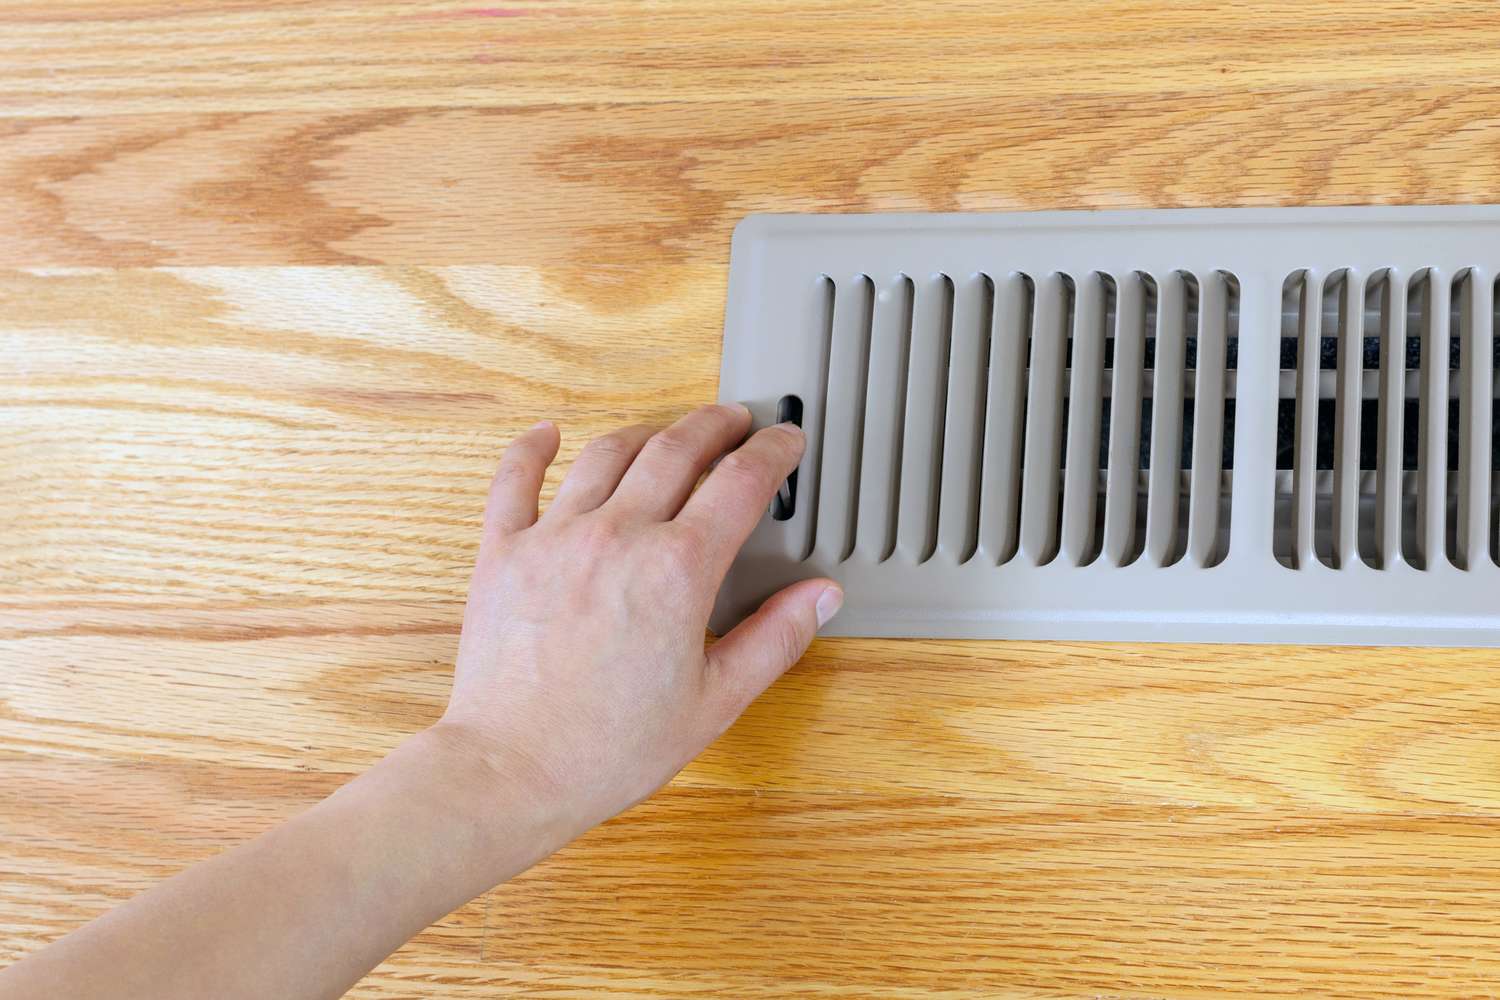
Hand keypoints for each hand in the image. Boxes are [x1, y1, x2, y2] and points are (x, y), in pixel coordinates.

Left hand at [434, 404, 841, 850]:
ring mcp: (555, 537)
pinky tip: (547, 434)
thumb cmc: (609, 747)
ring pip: (607, 453)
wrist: (512, 770)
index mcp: (678, 570)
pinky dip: (532, 449)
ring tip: (666, 433)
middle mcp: (618, 536)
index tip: (785, 441)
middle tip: (735, 421)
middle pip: (677, 449)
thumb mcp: (716, 702)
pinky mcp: (503, 552)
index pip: (741, 482)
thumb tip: (821, 596)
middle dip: (715, 426)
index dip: (772, 452)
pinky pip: (515, 480)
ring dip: (646, 432)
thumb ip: (775, 639)